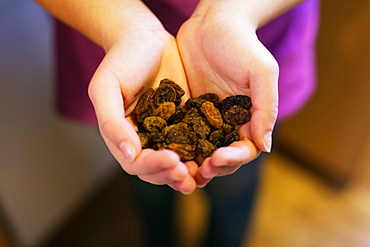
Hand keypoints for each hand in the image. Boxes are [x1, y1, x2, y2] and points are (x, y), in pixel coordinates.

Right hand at [88, 28, 196, 193]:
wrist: (145, 38)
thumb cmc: (120, 60)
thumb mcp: (106, 88)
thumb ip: (112, 122)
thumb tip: (129, 154)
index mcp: (124, 136)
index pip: (136, 162)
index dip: (153, 166)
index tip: (171, 161)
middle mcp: (146, 138)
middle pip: (158, 169)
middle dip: (173, 175)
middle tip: (189, 176)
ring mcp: (168, 131)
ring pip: (178, 160)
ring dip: (189, 172)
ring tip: (202, 173)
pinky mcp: (186, 120)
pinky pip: (195, 141)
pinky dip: (203, 152)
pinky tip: (214, 154)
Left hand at [177, 6, 278, 185]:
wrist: (212, 23)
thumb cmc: (241, 44)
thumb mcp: (261, 71)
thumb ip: (266, 108)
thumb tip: (265, 147)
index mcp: (248, 118)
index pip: (244, 149)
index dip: (234, 159)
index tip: (219, 158)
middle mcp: (227, 123)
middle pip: (222, 157)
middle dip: (212, 167)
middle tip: (198, 171)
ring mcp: (205, 119)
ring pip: (200, 150)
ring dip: (192, 164)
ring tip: (181, 170)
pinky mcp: (185, 110)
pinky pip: (180, 134)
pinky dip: (175, 146)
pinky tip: (165, 152)